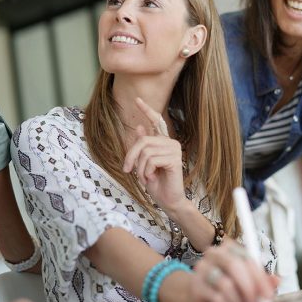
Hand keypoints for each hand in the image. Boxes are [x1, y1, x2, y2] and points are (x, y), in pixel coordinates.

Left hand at [122, 97, 187, 214]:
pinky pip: (151, 160)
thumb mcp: (144, 164)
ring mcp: (174, 150)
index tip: (137, 99)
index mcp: (163, 143)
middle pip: (143, 141)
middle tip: (127, 170)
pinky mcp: (175, 159)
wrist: (169, 201)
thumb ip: (143, 147)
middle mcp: (171, 143)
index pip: (156, 122)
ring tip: (143, 178)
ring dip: (139, 168)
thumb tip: (138, 127)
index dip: (147, 110)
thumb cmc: (157, 183)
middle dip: (131, 156)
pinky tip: (151, 178)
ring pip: (145, 152)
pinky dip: (146, 171)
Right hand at [176, 238, 277, 301]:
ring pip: (226, 284)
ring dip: (236, 299)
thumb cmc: (225, 289)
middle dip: (249, 287)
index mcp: (229, 248)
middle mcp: (213, 254)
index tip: (268, 295)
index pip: (247, 258)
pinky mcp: (196, 285)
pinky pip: (216, 297)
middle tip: (254, 301)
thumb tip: (277, 280)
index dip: (260, 278)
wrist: (197, 298)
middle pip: (235, 265)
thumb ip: (261, 281)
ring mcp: (202, 268)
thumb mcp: (245, 283)